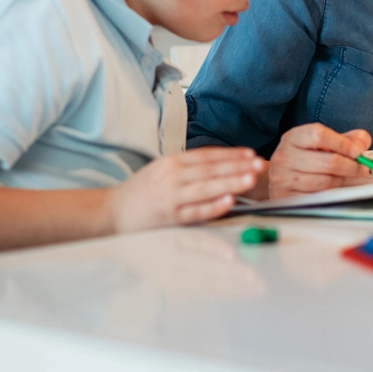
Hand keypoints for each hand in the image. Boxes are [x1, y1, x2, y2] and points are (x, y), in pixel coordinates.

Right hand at [109, 147, 263, 232]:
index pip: (207, 155)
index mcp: (172, 163)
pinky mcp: (169, 217)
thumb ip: (187, 168)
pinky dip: (213, 206)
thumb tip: (219, 166)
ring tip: (251, 178)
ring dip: (230, 181)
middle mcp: (172, 176)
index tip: (251, 154)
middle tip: (260, 164)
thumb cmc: (141, 192)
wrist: (112, 212)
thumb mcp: (161, 171)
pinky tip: (229, 201)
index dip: (231, 154)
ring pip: (206, 187)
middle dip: (238, 166)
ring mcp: (171, 197)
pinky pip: (195, 211)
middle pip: (211, 169)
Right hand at [267, 123, 372, 198]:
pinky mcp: (286, 198)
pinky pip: (318, 198)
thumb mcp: (322, 143)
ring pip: (325, 182)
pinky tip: (331, 189)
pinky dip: (330, 194)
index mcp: (293, 137)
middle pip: (328, 161)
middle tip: (362, 168)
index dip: (343, 143)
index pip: (319, 135)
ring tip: (343, 177)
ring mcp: (283, 178)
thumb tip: (362, 144)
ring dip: (340, 181)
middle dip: (351, 166)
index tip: (358, 152)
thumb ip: (346, 139)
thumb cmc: (306, 157)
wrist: (280, 177)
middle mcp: (284, 156)